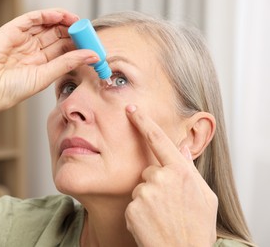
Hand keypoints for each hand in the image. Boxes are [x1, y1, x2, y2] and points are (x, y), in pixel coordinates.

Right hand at [0, 8, 97, 110]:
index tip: (93, 45)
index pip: (63, 50)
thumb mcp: (45, 75)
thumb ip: (68, 62)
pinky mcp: (12, 29)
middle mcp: (32, 50)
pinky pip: (33, 18)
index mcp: (40, 64)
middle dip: (74, 32)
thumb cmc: (8, 89)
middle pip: (58, 36)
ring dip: (64, 21)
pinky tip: (62, 16)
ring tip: (79, 22)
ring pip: (48, 25)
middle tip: (88, 31)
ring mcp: (23, 39)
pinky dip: (48, 15)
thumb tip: (92, 55)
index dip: (78, 45)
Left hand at [124, 105, 217, 246]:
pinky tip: (152, 223)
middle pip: (149, 170)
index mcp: (180, 171)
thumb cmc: (197, 227)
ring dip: (148, 199)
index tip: (131, 109)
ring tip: (162, 216)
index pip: (158, 139)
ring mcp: (144, 193)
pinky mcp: (132, 208)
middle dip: (156, 183)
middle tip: (169, 204)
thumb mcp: (204, 195)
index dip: (143, 121)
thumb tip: (182, 148)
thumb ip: (190, 169)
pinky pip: (133, 204)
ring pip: (140, 187)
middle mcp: (160, 178)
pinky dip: (140, 212)